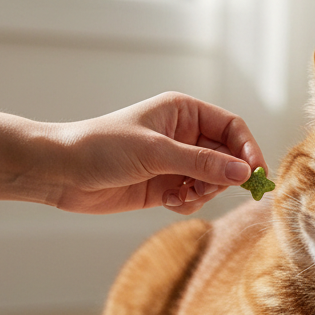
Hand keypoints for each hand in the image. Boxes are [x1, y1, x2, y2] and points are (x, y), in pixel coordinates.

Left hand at [0, 93, 267, 215]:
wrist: (59, 172)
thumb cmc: (101, 148)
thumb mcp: (156, 152)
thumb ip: (202, 163)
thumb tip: (244, 173)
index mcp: (185, 112)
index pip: (232, 128)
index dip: (247, 150)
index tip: (255, 176)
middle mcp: (185, 135)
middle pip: (228, 157)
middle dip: (223, 176)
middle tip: (209, 189)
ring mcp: (176, 161)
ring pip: (214, 180)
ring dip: (205, 192)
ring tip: (182, 195)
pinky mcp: (167, 185)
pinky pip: (196, 195)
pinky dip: (190, 202)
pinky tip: (169, 201)